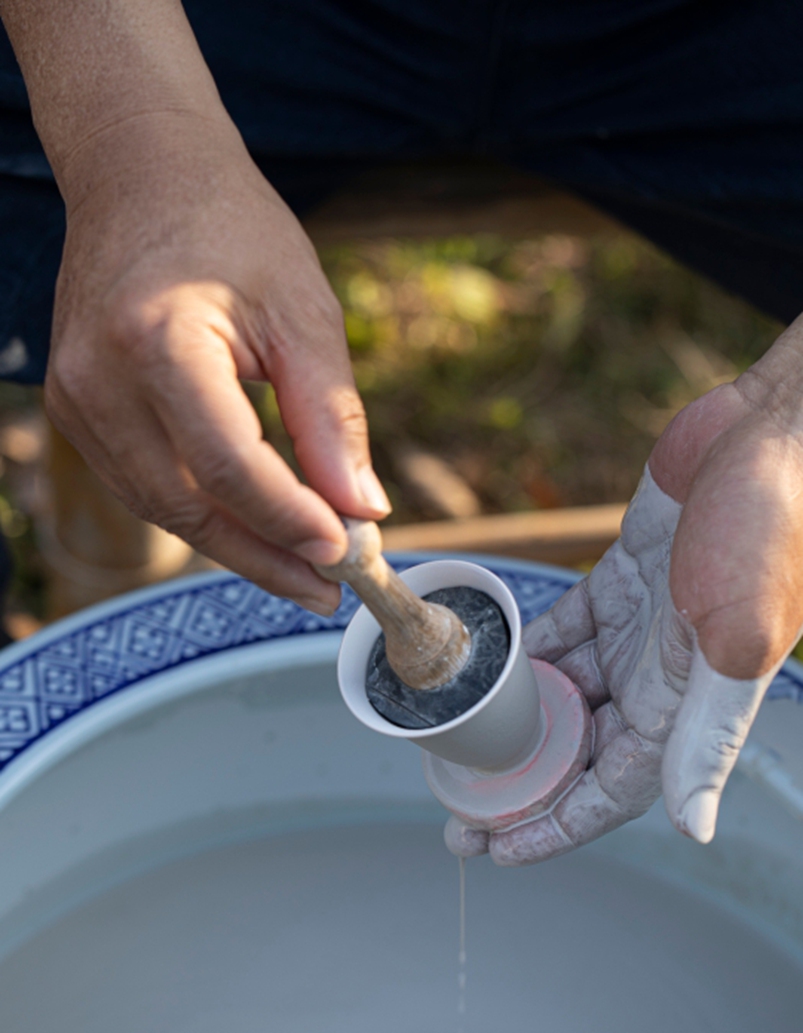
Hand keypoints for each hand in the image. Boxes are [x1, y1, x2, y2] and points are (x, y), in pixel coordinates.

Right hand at [45, 111, 389, 614]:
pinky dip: (202, 513)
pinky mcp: (73, 410)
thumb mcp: (304, 312)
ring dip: (237, 545)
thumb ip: (331, 417)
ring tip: (303, 569)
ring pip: (162, 509)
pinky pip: (143, 487)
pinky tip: (254, 527)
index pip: (227, 466)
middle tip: (327, 588)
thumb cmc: (232, 229)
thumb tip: (363, 509)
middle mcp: (99, 380)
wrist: (142, 176)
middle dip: (265, 556)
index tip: (344, 552)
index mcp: (157, 341)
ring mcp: (74, 399)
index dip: (289, 520)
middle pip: (186, 506)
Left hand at [446, 320, 802, 863]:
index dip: (554, 826)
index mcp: (686, 703)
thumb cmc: (772, 530)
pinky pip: (567, 628)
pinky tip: (491, 661)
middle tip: (457, 808)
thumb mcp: (737, 641)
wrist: (774, 430)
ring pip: (568, 693)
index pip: (609, 791)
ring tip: (459, 743)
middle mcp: (661, 675)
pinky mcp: (626, 580)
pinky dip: (530, 648)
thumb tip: (691, 828)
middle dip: (522, 786)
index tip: (497, 849)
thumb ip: (707, 736)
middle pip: (579, 751)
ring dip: (518, 722)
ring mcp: (641, 628)